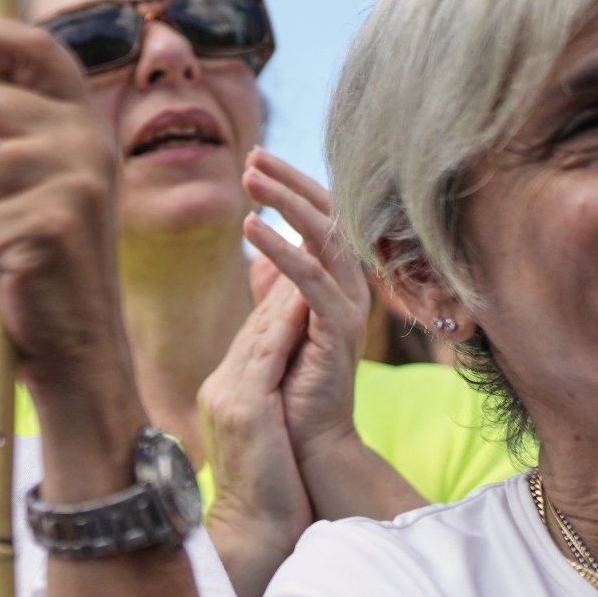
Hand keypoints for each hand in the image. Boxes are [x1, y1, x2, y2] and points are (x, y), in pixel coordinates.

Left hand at [0, 20, 135, 422]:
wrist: (82, 347)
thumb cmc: (42, 261)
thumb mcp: (41, 180)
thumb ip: (15, 127)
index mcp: (87, 124)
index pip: (37, 46)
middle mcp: (89, 142)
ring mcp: (74, 182)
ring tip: (5, 240)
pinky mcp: (49, 226)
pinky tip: (9, 271)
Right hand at [197, 258, 314, 596]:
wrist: (254, 536)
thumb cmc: (270, 493)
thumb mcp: (271, 436)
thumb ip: (274, 399)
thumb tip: (290, 379)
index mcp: (227, 392)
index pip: (256, 332)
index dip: (282, 296)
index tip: (309, 261)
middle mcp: (222, 387)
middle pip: (256, 321)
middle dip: (282, 278)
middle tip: (310, 236)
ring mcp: (229, 396)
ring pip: (260, 329)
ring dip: (284, 288)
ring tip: (309, 251)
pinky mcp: (244, 408)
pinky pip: (264, 353)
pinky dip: (284, 321)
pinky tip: (303, 295)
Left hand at [240, 148, 371, 459]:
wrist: (306, 440)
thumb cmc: (291, 386)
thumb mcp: (279, 324)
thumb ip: (277, 289)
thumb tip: (261, 249)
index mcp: (336, 281)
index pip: (321, 217)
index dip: (293, 186)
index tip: (257, 158)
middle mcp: (349, 287)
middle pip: (328, 216)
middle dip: (290, 183)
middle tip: (252, 156)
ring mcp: (348, 307)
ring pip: (323, 239)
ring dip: (285, 205)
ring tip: (248, 179)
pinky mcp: (338, 330)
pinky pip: (311, 280)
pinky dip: (282, 251)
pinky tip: (251, 228)